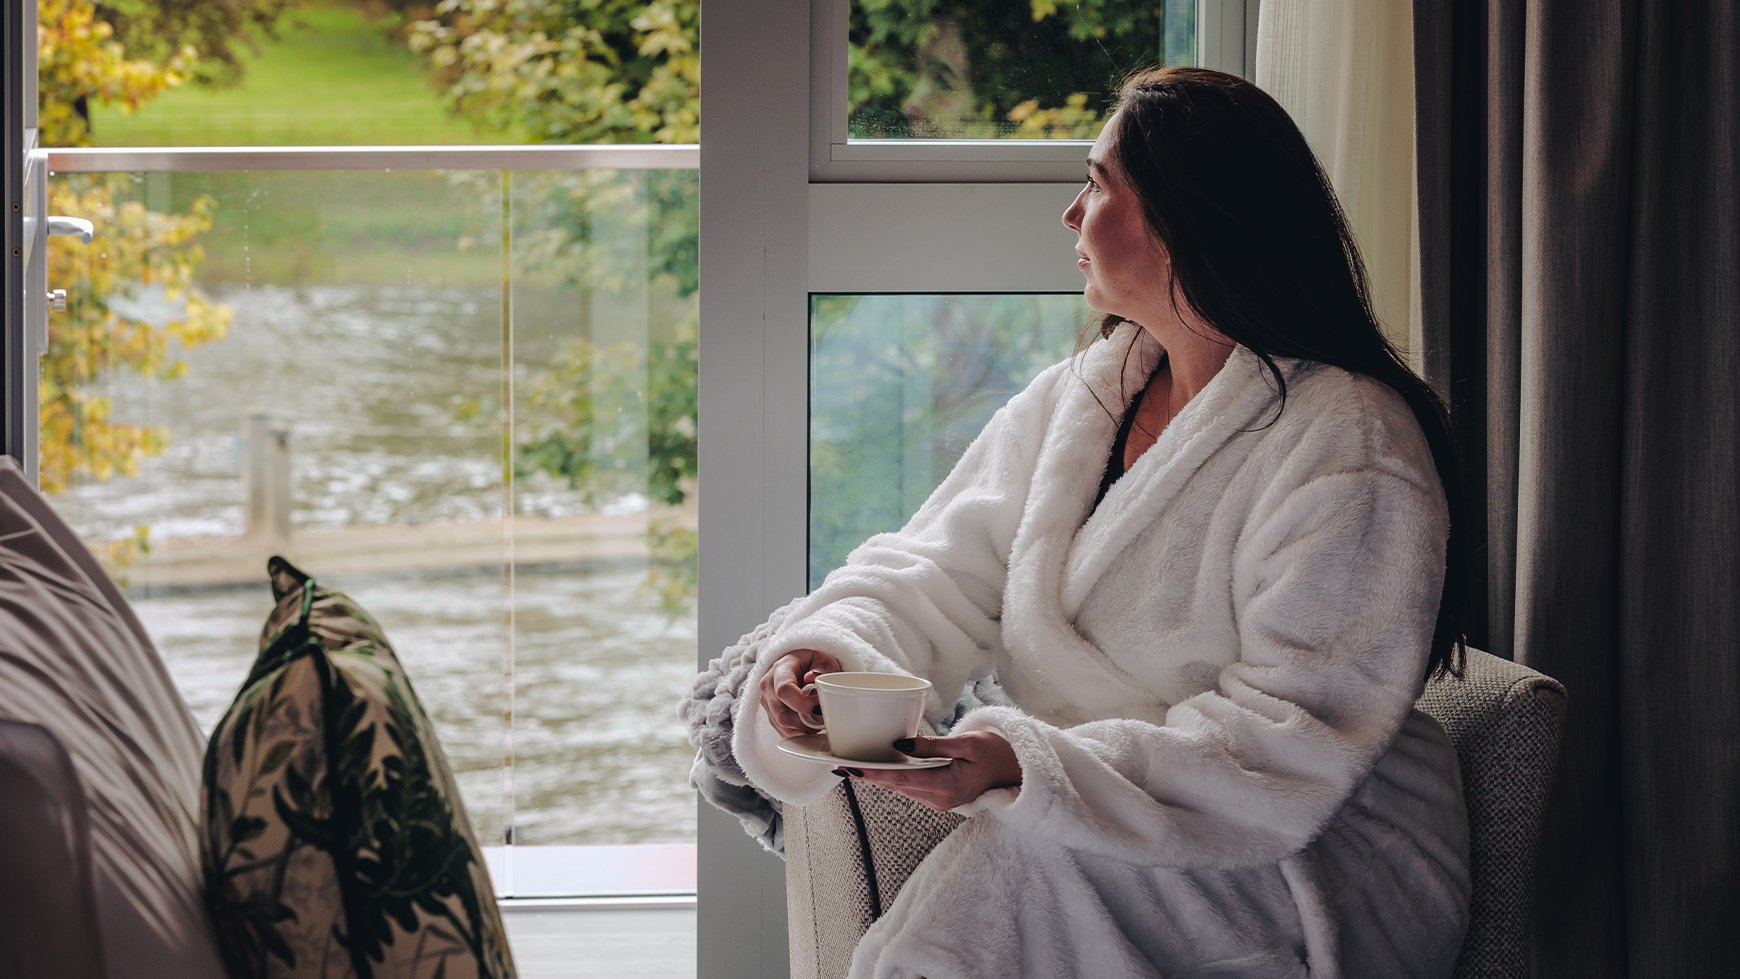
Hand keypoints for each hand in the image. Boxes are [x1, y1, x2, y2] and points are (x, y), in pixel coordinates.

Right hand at [758, 648, 843, 738]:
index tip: (817, 706)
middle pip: (782, 715)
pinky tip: (810, 722)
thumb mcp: (821, 659)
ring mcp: (767, 703)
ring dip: (805, 728)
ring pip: (784, 727)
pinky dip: (801, 732)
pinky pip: (785, 732)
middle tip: (822, 714)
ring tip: (818, 716)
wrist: (800, 667)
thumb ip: (820, 668)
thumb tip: (812, 678)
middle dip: (806, 720)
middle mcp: (768, 687)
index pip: (783, 690)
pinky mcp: (771, 717)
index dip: (802, 703)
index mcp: (780, 669)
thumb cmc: (812, 663)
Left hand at [843, 731, 1022, 811]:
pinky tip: (882, 768)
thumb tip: (900, 747)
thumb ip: (932, 747)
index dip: (873, 775)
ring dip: (881, 778)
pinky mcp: (942, 798)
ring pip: (903, 788)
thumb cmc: (996, 752)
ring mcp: (941, 802)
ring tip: (855, 766)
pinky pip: (913, 788)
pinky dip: (897, 778)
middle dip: (870, 777)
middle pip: (897, 787)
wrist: (1016, 770)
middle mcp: (940, 799)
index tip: (850, 770)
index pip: (901, 780)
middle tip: (842, 766)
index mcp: (947, 786)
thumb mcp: (966, 743)